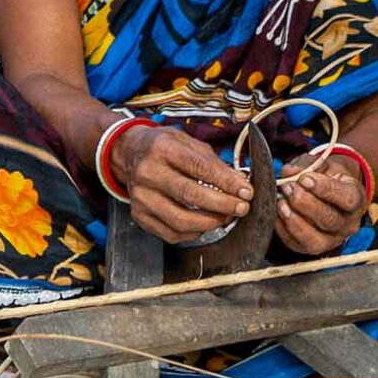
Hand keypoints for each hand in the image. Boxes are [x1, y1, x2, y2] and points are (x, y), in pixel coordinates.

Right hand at [113, 126, 251, 244]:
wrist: (130, 153)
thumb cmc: (164, 148)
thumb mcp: (188, 143)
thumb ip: (214, 163)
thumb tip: (239, 185)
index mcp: (161, 149)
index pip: (199, 168)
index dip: (227, 182)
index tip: (246, 192)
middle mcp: (147, 173)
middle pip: (190, 195)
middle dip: (222, 204)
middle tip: (241, 208)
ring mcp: (140, 197)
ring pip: (180, 220)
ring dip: (210, 223)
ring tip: (224, 217)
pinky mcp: (139, 215)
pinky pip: (171, 234)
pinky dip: (193, 233)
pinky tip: (203, 224)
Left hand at [275, 151, 368, 255]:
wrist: (326, 191)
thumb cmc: (325, 176)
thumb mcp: (321, 165)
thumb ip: (306, 166)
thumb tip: (288, 172)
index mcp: (356, 199)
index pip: (347, 198)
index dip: (325, 189)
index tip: (304, 178)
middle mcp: (348, 224)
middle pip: (330, 220)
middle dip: (305, 203)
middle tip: (288, 187)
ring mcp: (332, 240)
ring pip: (315, 240)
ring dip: (294, 220)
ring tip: (280, 202)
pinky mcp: (312, 248)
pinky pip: (297, 244)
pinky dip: (283, 229)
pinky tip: (276, 212)